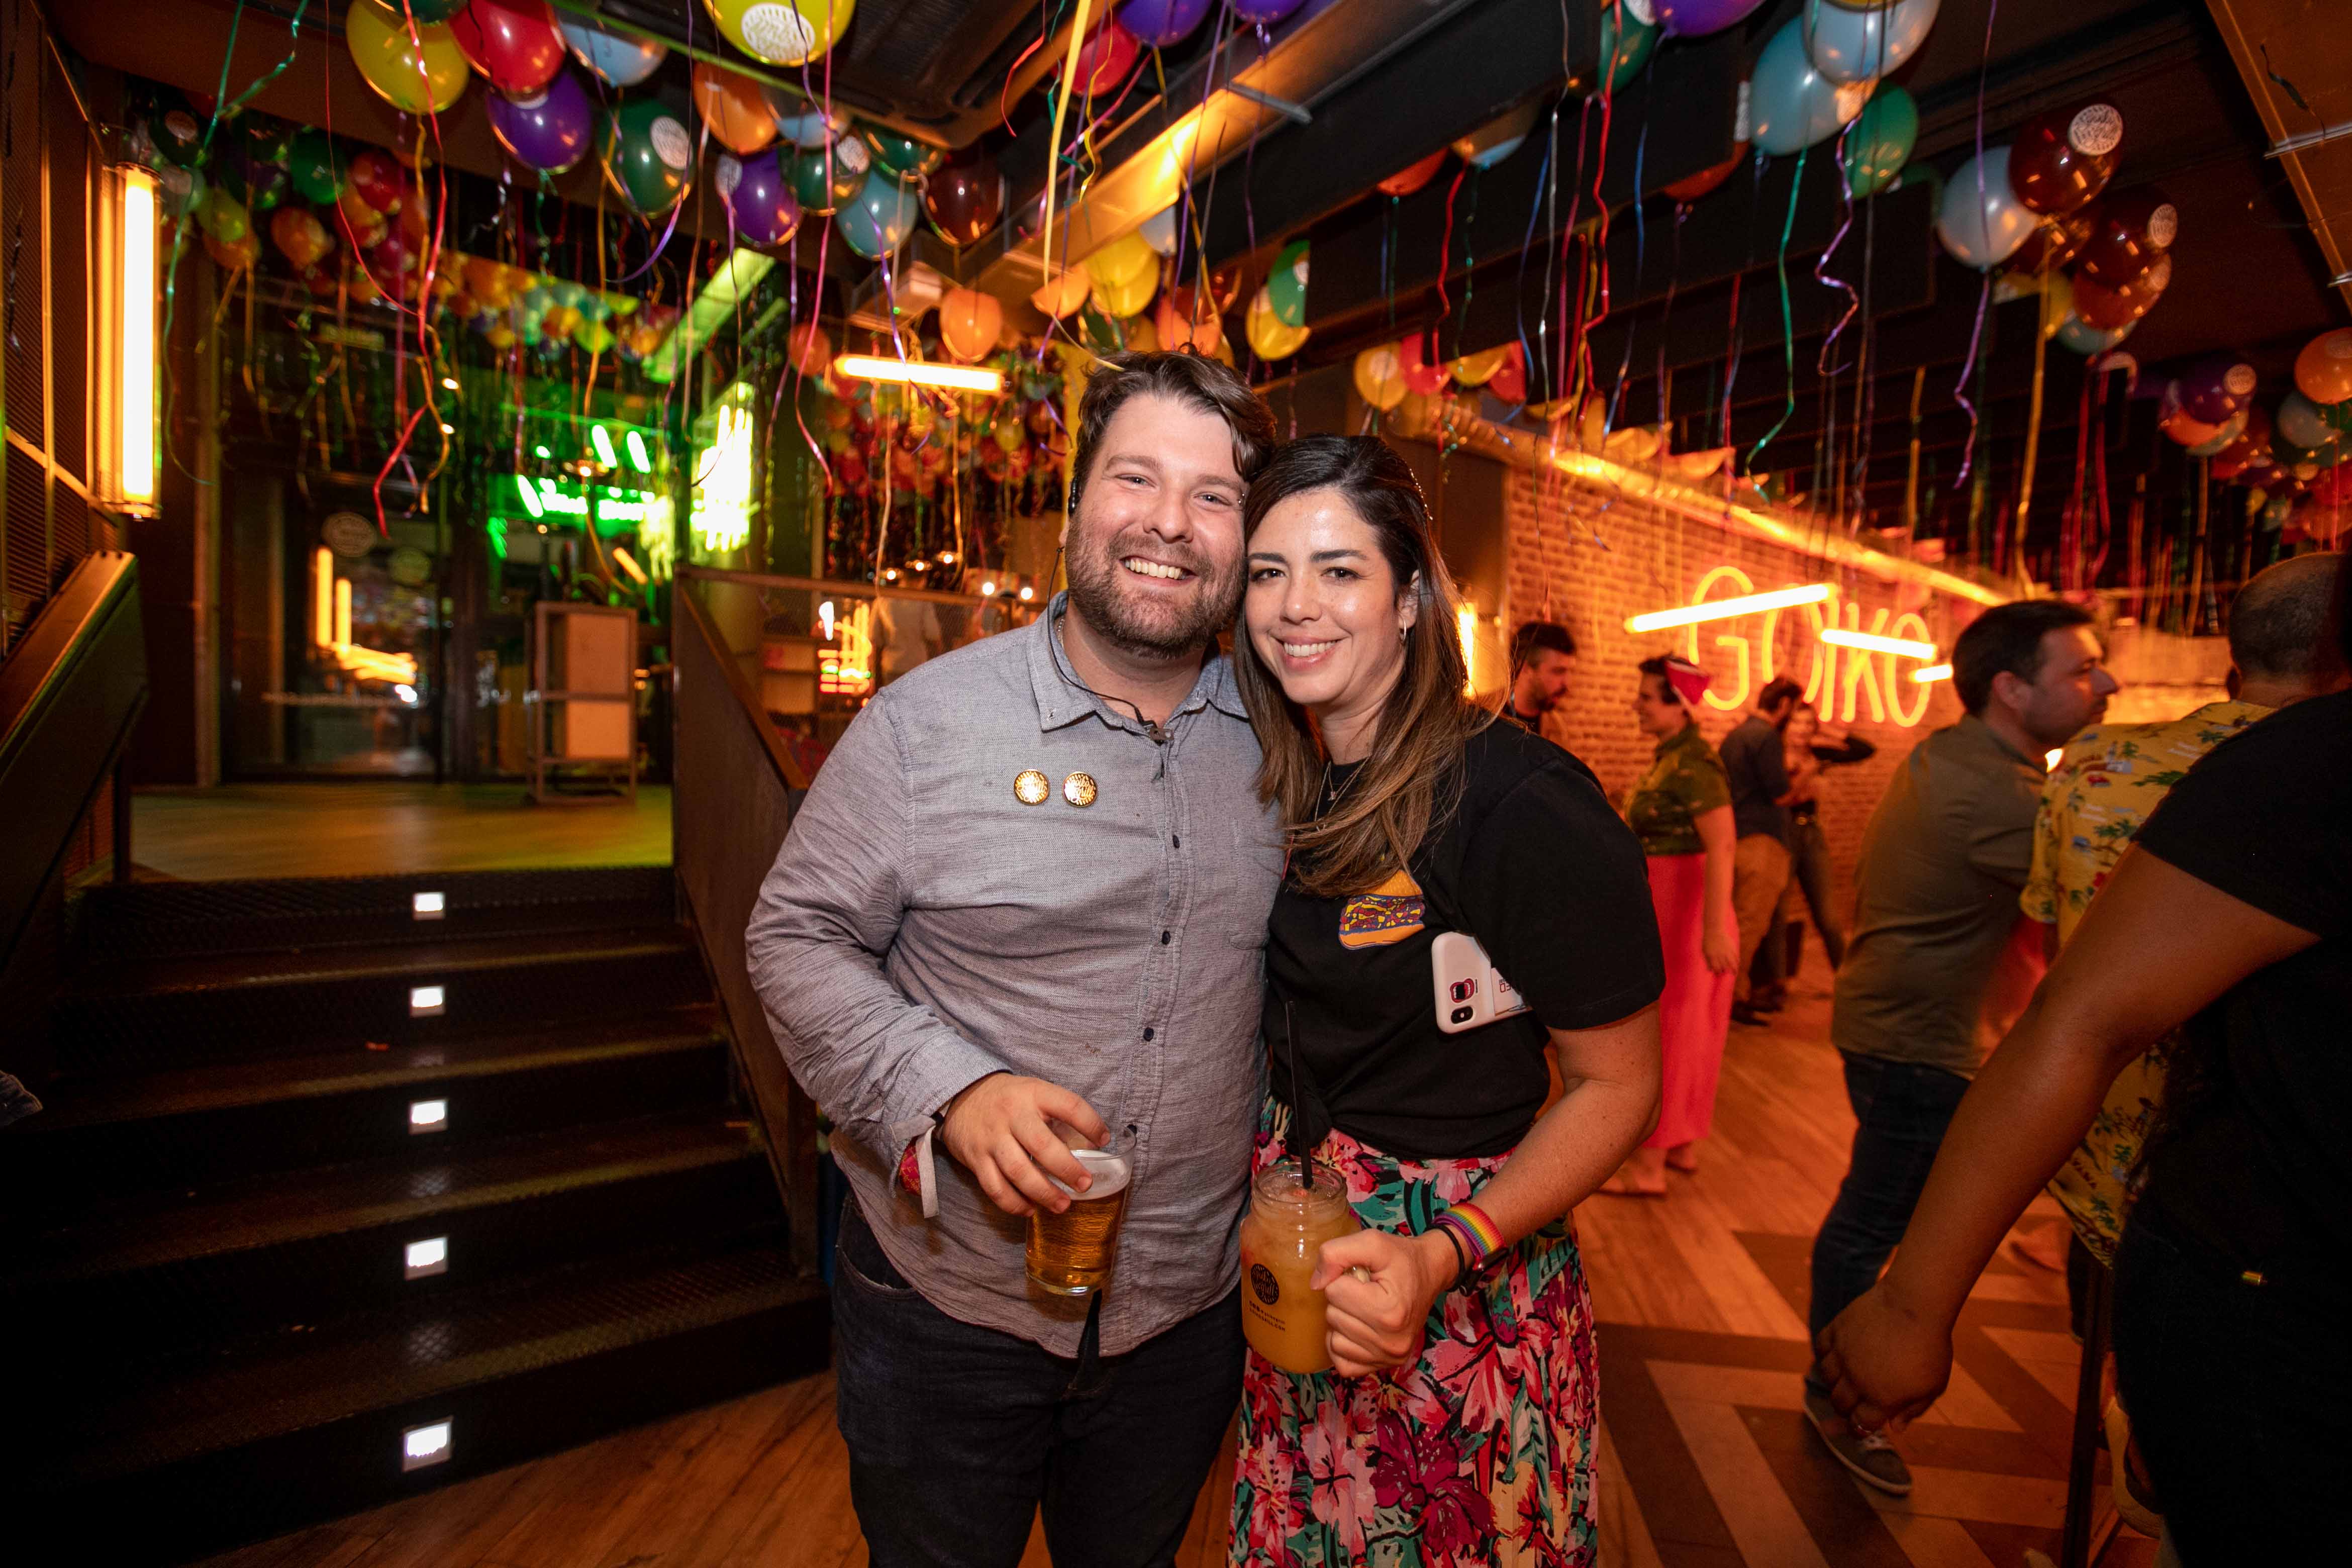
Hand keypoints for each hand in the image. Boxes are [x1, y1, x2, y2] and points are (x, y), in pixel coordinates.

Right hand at [938, 1074, 1110, 1218]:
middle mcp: (1012, 1115)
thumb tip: (1093, 1145)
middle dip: (1067, 1169)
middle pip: (1042, 1145)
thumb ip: (1059, 1116)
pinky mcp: (976, 1159)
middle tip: (1085, 1185)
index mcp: (1033, 1094)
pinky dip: (1014, 1203)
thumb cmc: (1009, 1099)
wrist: (961, 1096)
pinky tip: (1030, 1210)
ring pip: (1018, 1171)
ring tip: (1062, 1205)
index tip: (1104, 1139)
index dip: (1090, 1123)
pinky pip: (995, 1187)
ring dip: (1043, 1193)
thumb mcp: (1034, 1093)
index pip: (1069, 1106)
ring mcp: (992, 1138)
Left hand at [1312, 1229, 1455, 1376]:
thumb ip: (1337, 1253)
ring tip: (1362, 1308)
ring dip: (1341, 1322)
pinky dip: (1344, 1346)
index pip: (1334, 1291)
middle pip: (1333, 1317)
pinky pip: (1343, 1364)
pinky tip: (1357, 1329)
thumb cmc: (1402, 1258)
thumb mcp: (1372, 1241)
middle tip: (1364, 1291)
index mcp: (1390, 1311)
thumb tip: (1316, 1283)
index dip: (1342, 1277)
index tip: (1363, 1275)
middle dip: (1342, 1299)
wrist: (1430, 1273)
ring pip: (1334, 1341)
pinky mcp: (1385, 1366)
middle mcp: (1391, 1341)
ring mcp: (1389, 1357)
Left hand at [1702, 920, 1737, 973]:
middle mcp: (1720, 955)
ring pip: (1733, 964)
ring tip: (1735, 973)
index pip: (1717, 969)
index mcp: (1712, 957)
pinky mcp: (1732, 948)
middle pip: (1725, 967)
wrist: (1714, 930)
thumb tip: (1710, 970)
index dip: (1718, 972)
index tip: (1719, 973)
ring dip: (1734, 969)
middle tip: (1726, 973)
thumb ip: (1707, 961)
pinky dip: (1737, 961)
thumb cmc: (1708, 941)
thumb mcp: (1705, 951)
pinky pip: (1736, 957)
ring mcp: (1727, 952)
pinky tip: (1737, 964)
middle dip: (1726, 972)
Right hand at [1813, 1284, 1954, 1435]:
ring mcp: (1843, 1354)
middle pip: (1839, 1404)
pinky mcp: (1836, 1330)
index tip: (1861, 1426)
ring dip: (1835, 1383)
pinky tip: (1839, 1354)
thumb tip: (1895, 1427)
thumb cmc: (1931, 1346)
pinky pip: (1821, 1349)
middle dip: (1845, 1409)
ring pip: (1827, 1378)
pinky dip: (1826, 1355)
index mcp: (1882, 1399)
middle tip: (1853, 1404)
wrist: (1915, 1303)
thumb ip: (1913, 1409)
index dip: (1859, 1429)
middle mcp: (1857, 1380)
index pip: (1859, 1425)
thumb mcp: (1933, 1385)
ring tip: (1847, 1378)